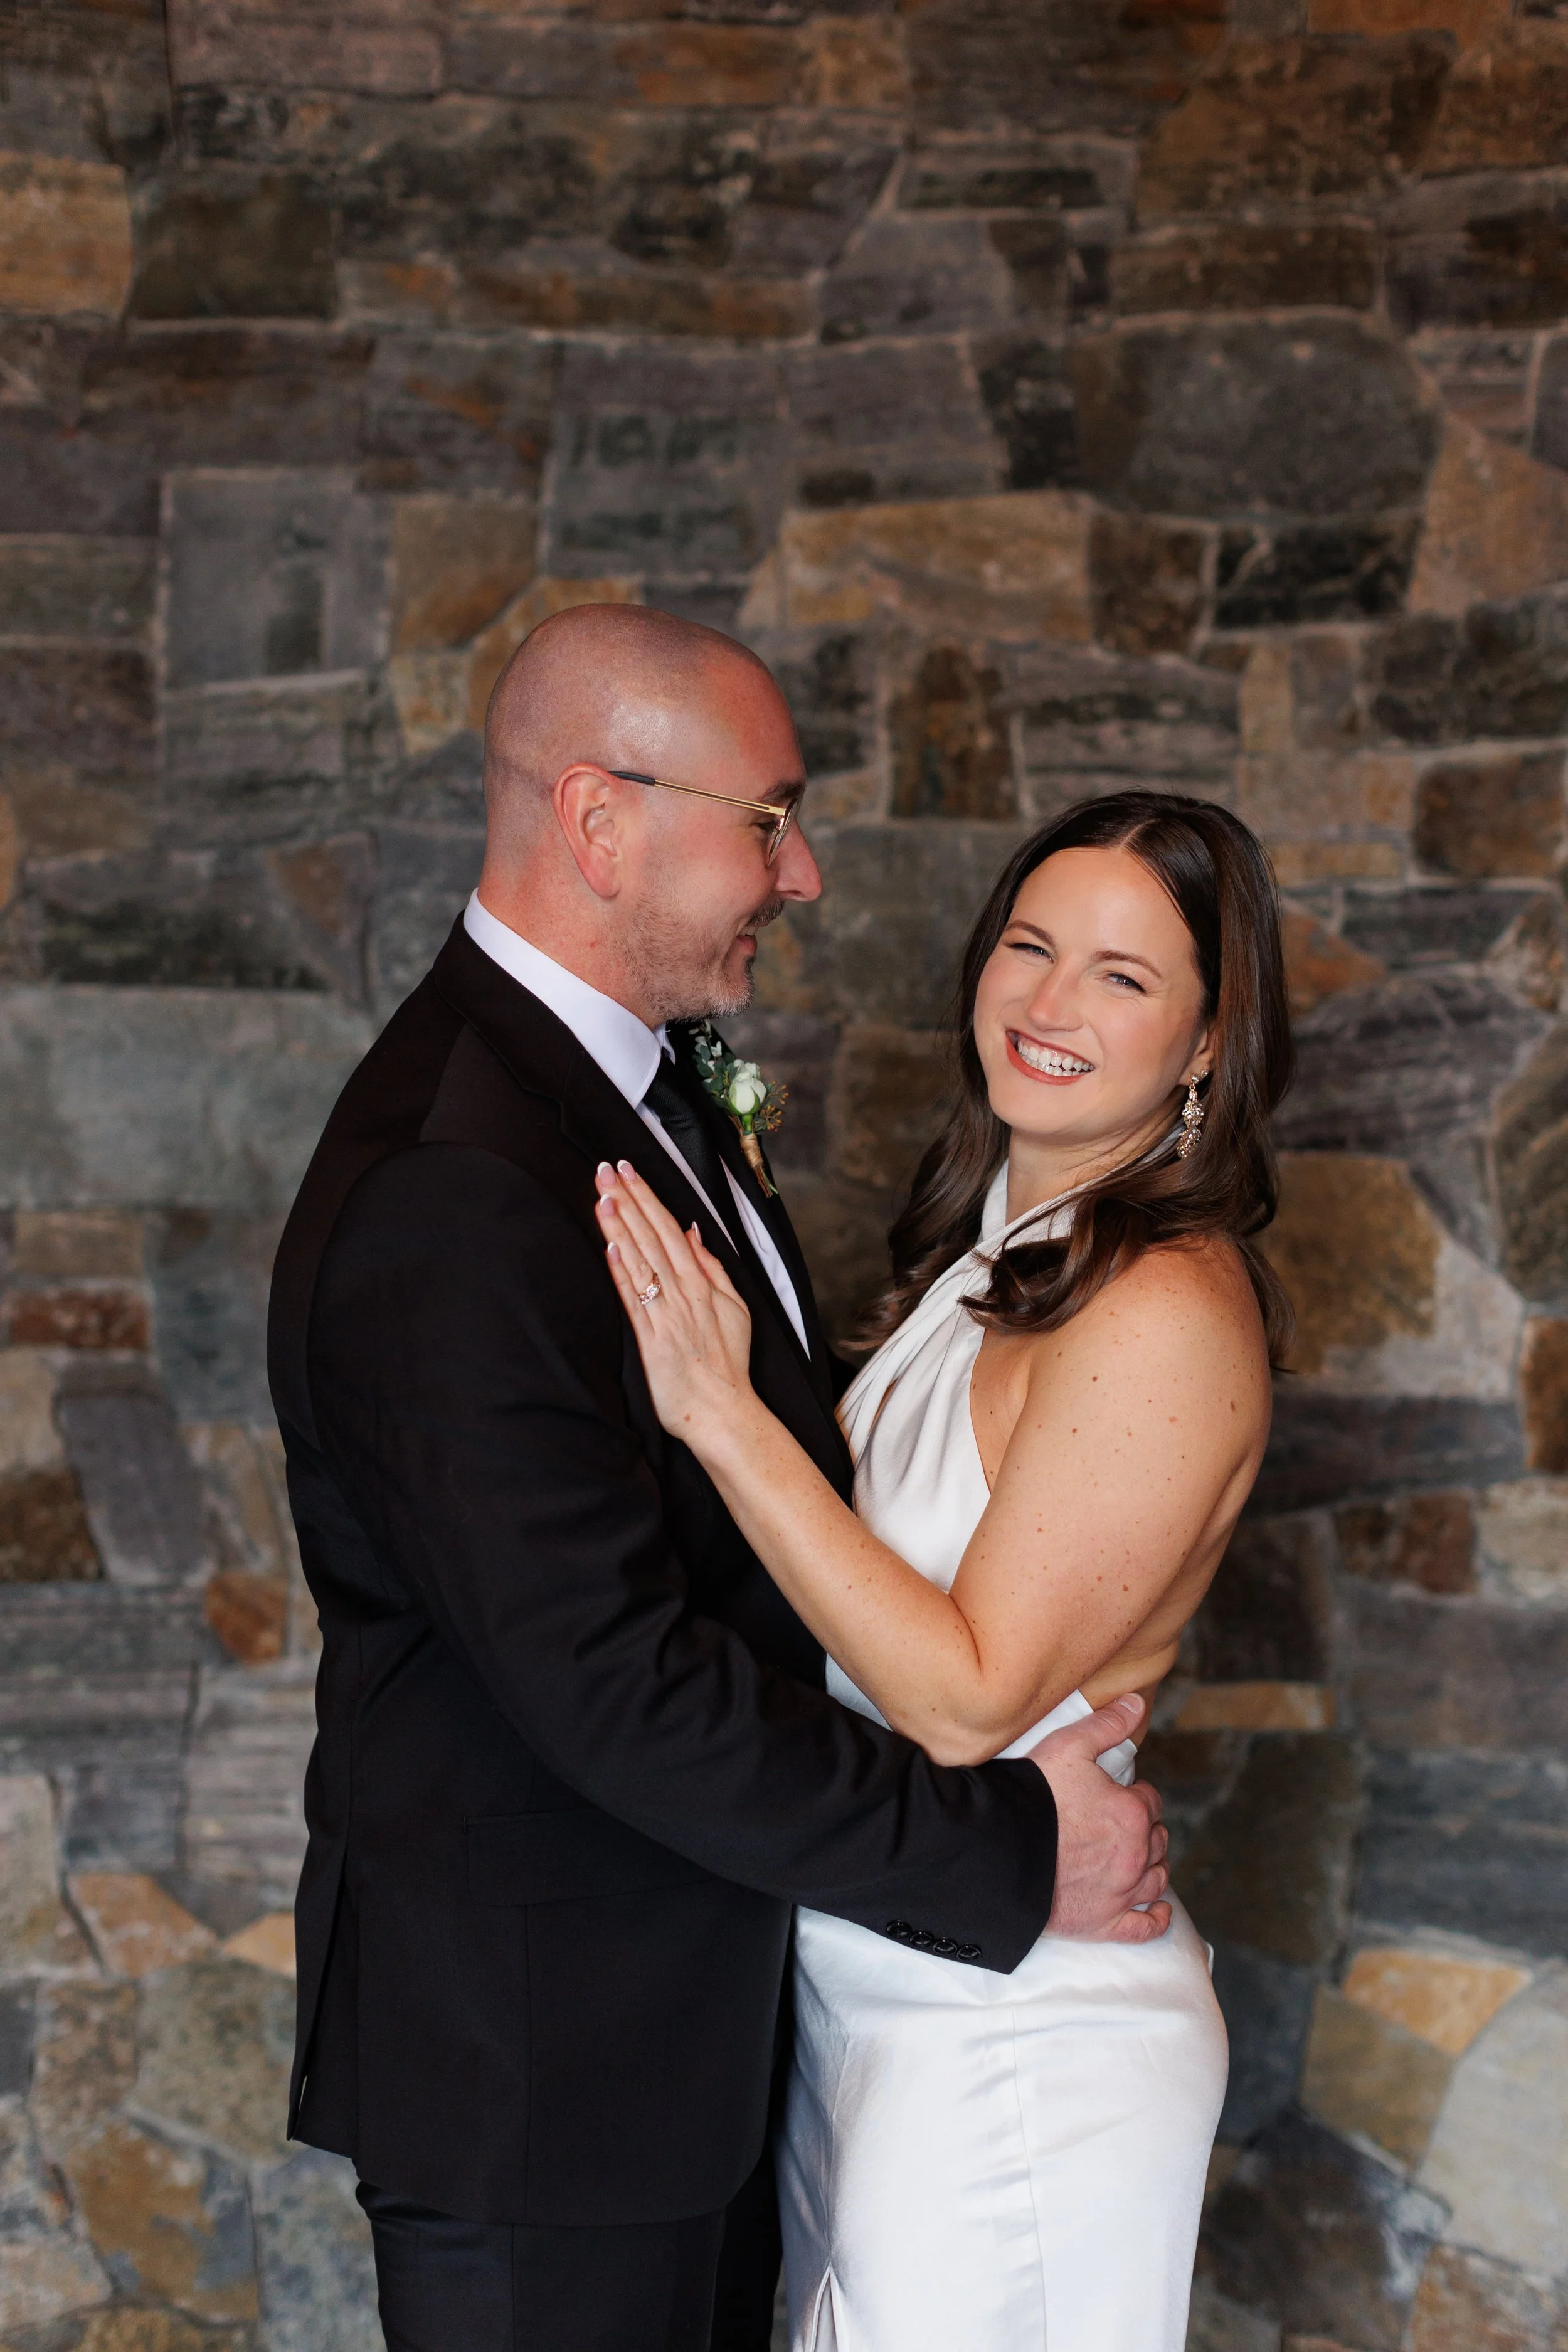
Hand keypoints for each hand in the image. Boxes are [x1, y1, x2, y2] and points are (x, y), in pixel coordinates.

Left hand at [597, 1161, 754, 1441]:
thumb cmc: (727, 1362)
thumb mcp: (734, 1308)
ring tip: (602, 1194)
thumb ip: (712, 1268)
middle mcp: (683, 1293)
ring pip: (640, 1261)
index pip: (669, 1229)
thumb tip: (694, 1232)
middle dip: (628, 1200)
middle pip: (652, 1237)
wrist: (723, 1410)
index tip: (628, 1170)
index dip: (647, 1197)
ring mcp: (666, 1315)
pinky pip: (634, 1300)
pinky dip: (622, 1272)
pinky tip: (610, 1246)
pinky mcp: (650, 1340)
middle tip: (605, 1169)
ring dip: (620, 1226)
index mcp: (701, 1283)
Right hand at [1030, 1694, 1171, 1943]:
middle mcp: (1134, 1855)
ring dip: (1153, 1866)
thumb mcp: (1069, 1745)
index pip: (1150, 1801)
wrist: (998, 1848)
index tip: (1117, 1793)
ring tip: (1140, 1858)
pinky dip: (1155, 1919)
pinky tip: (1158, 1911)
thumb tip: (1137, 1702)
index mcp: (1131, 1812)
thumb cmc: (1033, 1795)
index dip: (1135, 1794)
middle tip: (1121, 1823)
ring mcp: (1120, 1894)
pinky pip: (1143, 1927)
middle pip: (1156, 1840)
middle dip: (1145, 1828)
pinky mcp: (1102, 1924)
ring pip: (1156, 1879)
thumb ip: (1107, 1724)